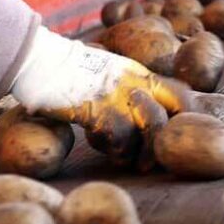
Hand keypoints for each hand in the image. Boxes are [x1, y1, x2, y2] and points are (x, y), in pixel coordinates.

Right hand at [11, 28, 193, 170]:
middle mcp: (133, 82)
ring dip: (140, 151)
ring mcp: (116, 94)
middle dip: (163, 144)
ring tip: (124, 159)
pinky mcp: (96, 107)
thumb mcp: (108, 74)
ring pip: (150, 127)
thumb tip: (139, 116)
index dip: (185, 119)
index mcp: (139, 73)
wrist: (39, 60)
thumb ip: (127, 89)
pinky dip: (114, 148)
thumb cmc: (69, 73)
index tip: (175, 139)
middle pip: (170, 114)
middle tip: (150, 163)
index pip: (180, 94)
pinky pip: (120, 136)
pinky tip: (99, 144)